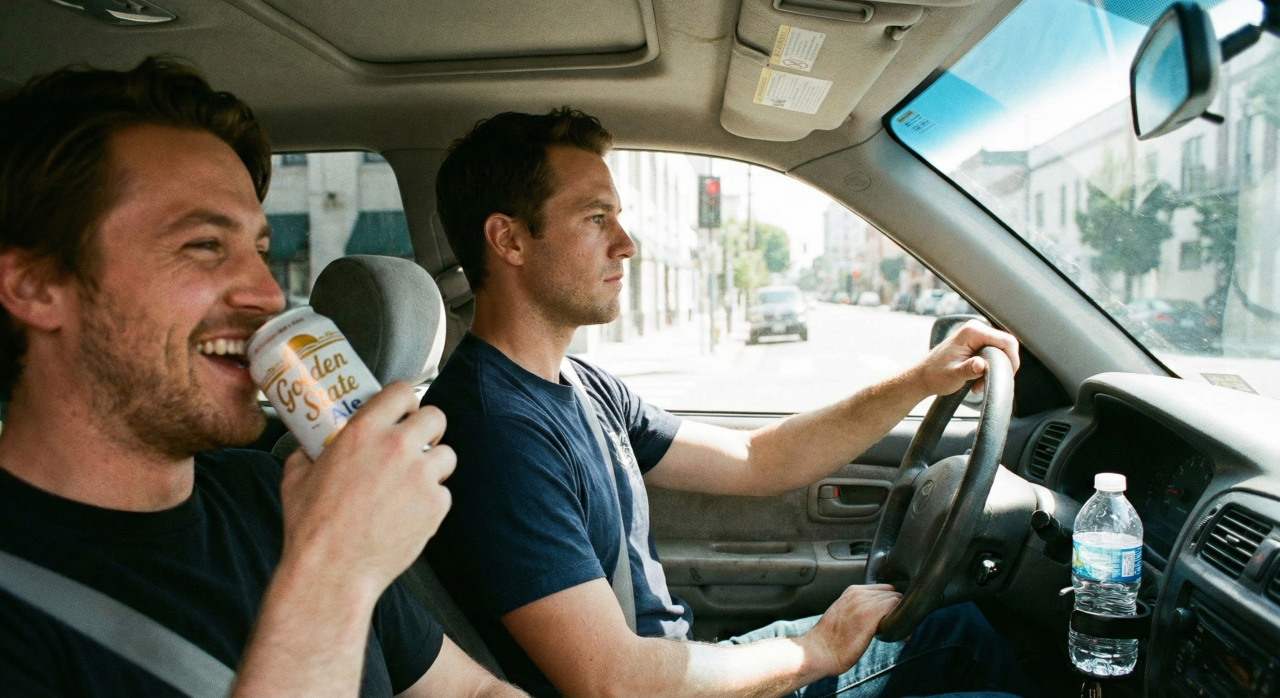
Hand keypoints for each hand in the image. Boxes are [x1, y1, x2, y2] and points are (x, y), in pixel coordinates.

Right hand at [278, 382, 455, 595]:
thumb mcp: (296, 478)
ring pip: (446, 455)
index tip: (404, 412)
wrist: (332, 571)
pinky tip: (410, 513)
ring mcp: (420, 475)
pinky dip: (431, 501)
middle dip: (429, 429)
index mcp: (363, 431)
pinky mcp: (435, 505)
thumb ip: (307, 454)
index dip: (406, 401)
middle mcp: (397, 446)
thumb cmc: (311, 527)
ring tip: (415, 482)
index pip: (402, 392)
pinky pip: (443, 493)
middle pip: (436, 416)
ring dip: (434, 465)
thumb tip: (309, 446)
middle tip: (417, 444)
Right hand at [800, 584, 900, 675]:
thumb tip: (872, 619)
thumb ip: (857, 610)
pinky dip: (903, 621)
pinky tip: (902, 635)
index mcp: (851, 592)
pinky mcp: (871, 614)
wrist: (817, 652)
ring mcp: (864, 602)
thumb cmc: (828, 642)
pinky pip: (896, 607)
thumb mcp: (842, 616)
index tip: (892, 618)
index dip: (890, 603)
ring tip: (902, 633)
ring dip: (902, 615)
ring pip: (896, 598)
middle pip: (891, 592)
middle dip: (898, 608)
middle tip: (900, 628)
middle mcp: (858, 593)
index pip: (882, 589)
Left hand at [910, 321, 1018, 395]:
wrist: (923, 376)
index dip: (1011, 360)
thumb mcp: (953, 375)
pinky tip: (977, 379)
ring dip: (994, 369)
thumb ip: (969, 369)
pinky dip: (989, 369)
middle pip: (1006, 346)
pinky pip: (993, 354)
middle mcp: (976, 329)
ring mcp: (977, 335)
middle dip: (1001, 367)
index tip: (1005, 376)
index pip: (1007, 341)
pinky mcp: (977, 343)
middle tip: (986, 382)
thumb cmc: (935, 375)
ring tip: (978, 383)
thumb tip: (981, 365)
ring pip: (1001, 351)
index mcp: (972, 332)